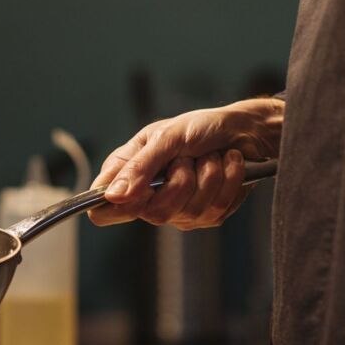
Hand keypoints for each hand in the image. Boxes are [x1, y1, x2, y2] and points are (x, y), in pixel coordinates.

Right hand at [88, 97, 283, 228]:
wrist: (242, 129)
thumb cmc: (199, 127)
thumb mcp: (166, 137)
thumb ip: (139, 167)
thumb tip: (112, 196)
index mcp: (128, 176)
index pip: (102, 210)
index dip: (113, 206)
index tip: (138, 188)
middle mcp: (149, 199)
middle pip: (151, 213)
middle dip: (180, 180)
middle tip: (187, 158)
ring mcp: (179, 212)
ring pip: (188, 211)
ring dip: (208, 174)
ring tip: (211, 157)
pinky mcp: (207, 216)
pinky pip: (216, 208)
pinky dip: (228, 179)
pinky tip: (227, 165)